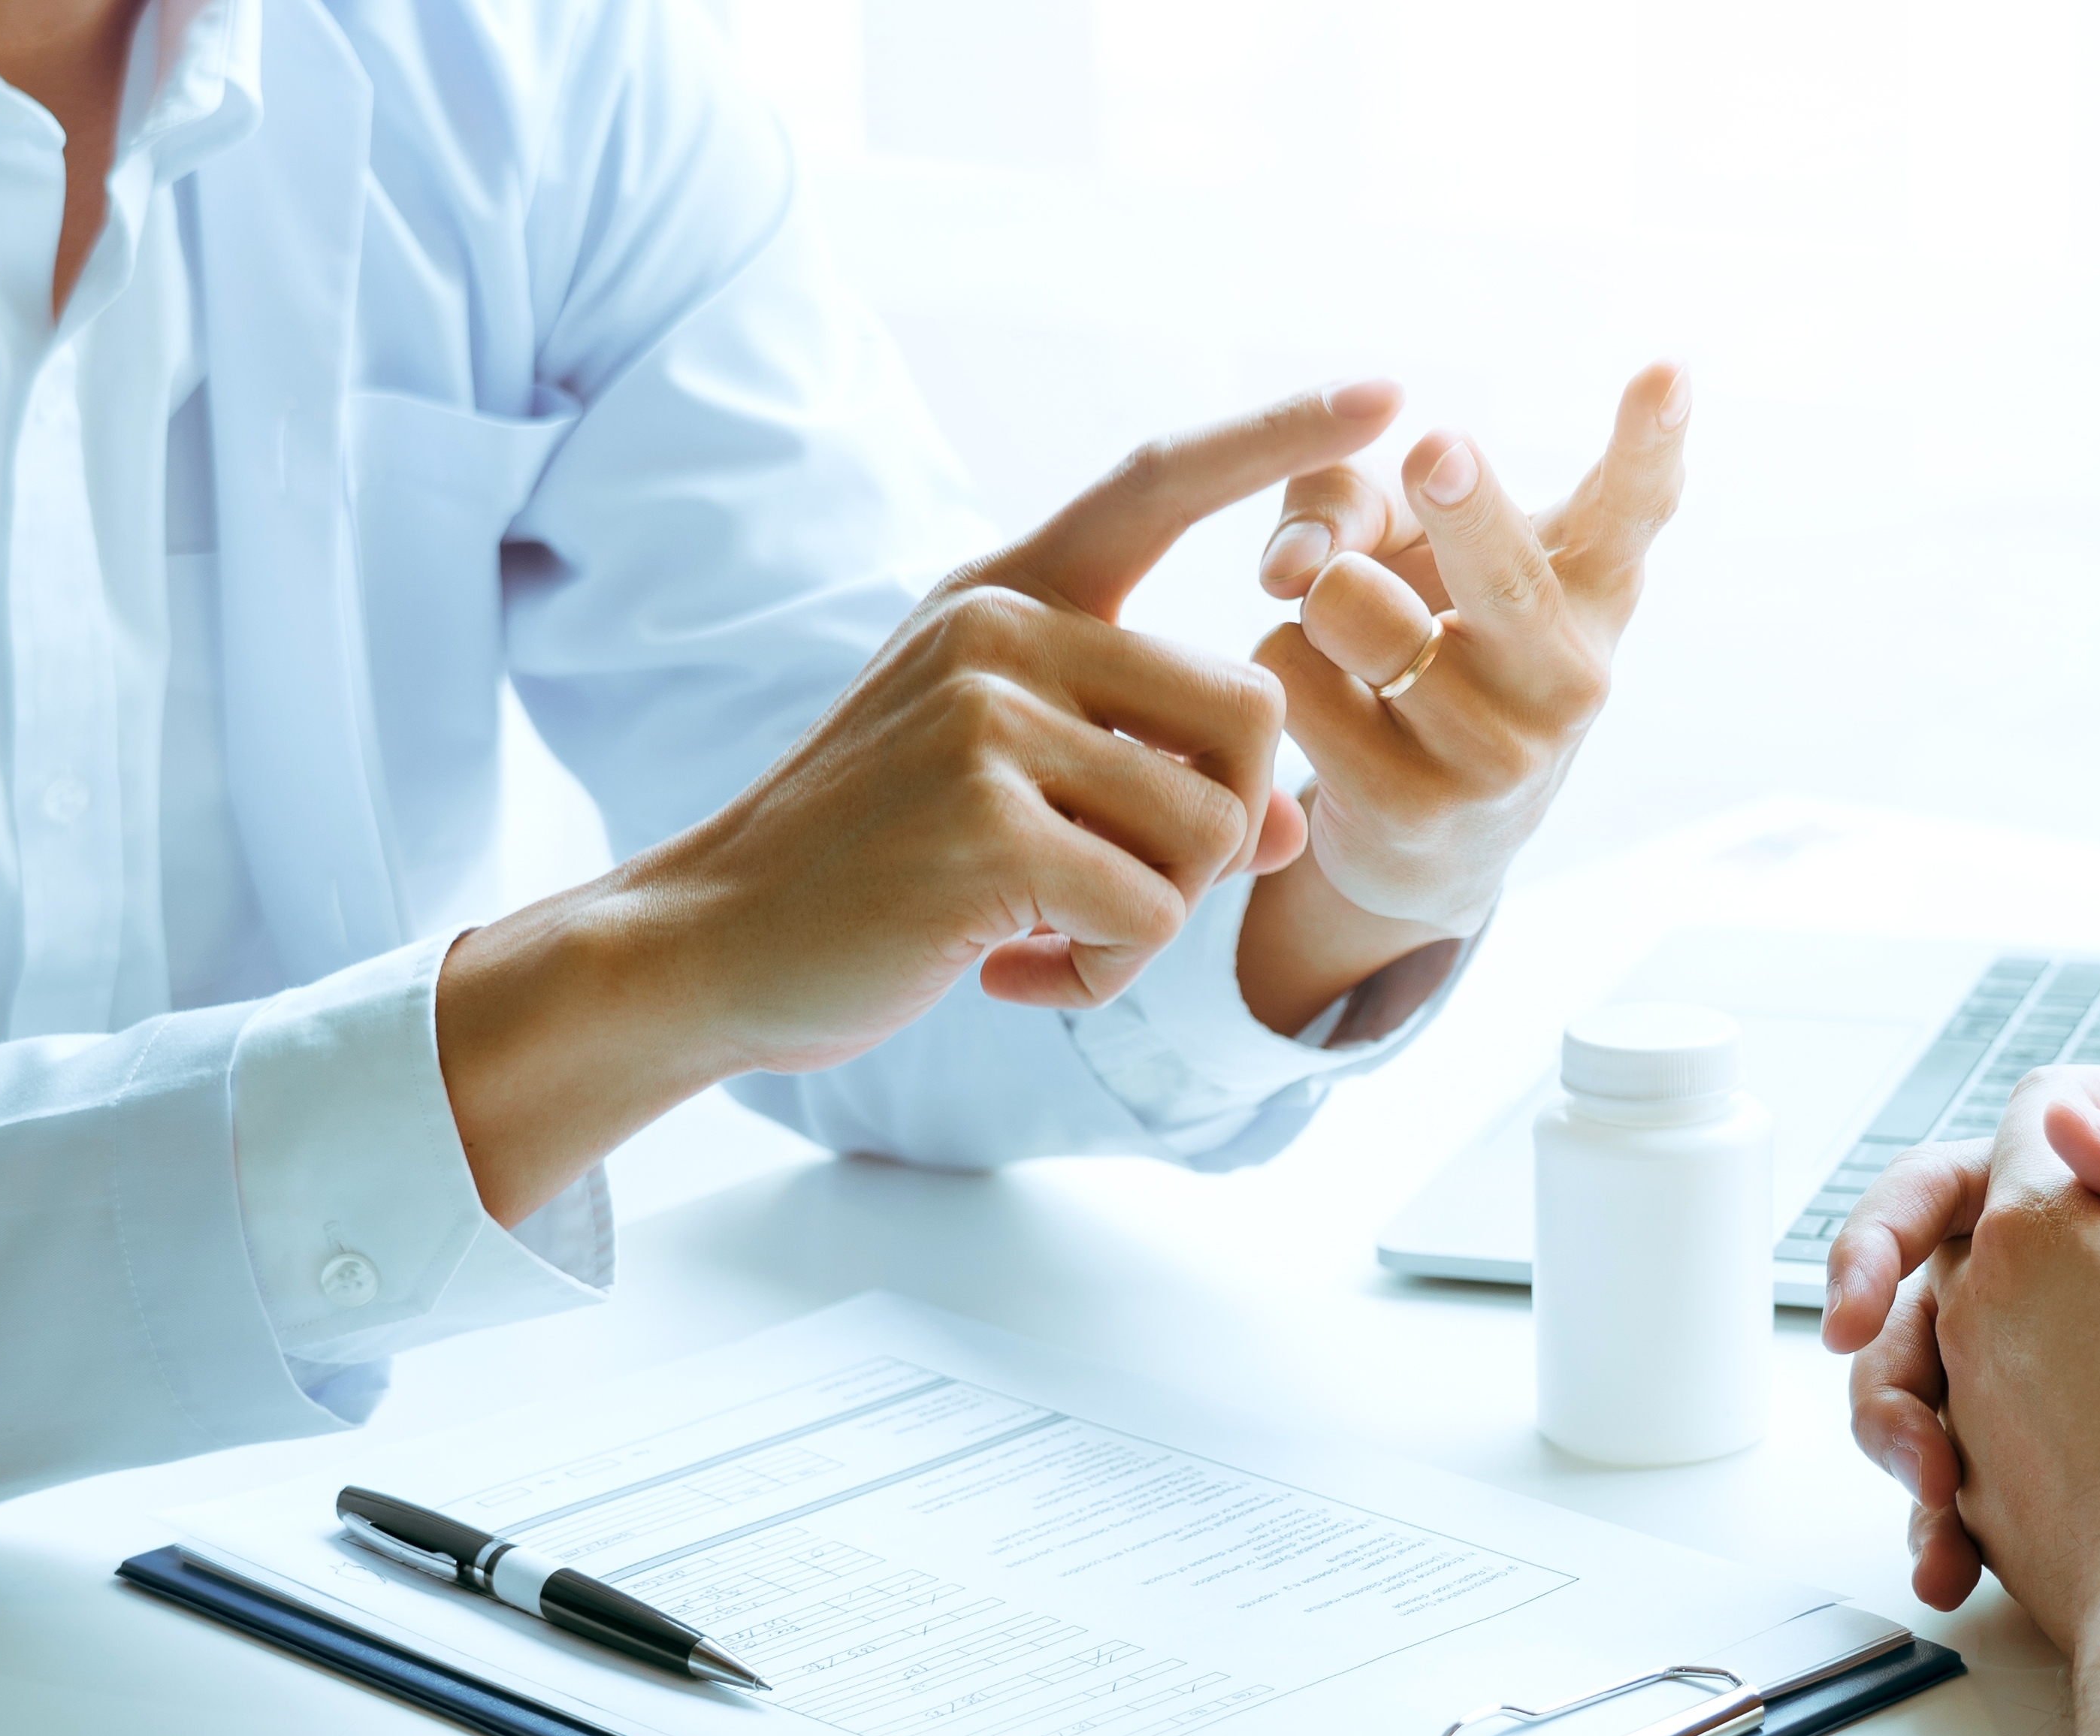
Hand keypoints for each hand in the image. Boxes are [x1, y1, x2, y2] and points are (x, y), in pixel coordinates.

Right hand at [437, 384, 1397, 1218]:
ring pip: (1213, 833)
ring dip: (1152, 922)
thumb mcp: (1006, 784)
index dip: (1279, 436)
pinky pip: (1149, 919)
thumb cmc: (870, 866)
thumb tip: (1289, 824)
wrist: (711, 943)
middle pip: (1251, 717)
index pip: (1159, 483)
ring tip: (1047, 934)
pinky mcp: (990, 828)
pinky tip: (1009, 974)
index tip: (1388, 395)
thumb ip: (1143, 773)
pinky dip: (1101, 977)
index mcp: (1004, 595)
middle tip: (1114, 893)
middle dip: (1218, 837)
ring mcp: (990, 723)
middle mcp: (1001, 632)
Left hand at [1248, 364, 1689, 936]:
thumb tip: (1292, 561)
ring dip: (1317, 594)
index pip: (1637, 508)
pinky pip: (1291, 677)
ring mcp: (1498, 753)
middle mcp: (1568, 674)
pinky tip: (1317, 702)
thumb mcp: (1403, 547)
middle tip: (1435, 451)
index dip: (1652, 440)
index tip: (1667, 369)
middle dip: (1459, 509)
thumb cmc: (1421, 640)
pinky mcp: (1414, 811)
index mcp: (1591, 590)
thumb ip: (1349, 499)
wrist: (1430, 840)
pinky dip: (1278, 659)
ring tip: (1345, 632)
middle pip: (1499, 574)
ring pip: (1351, 608)